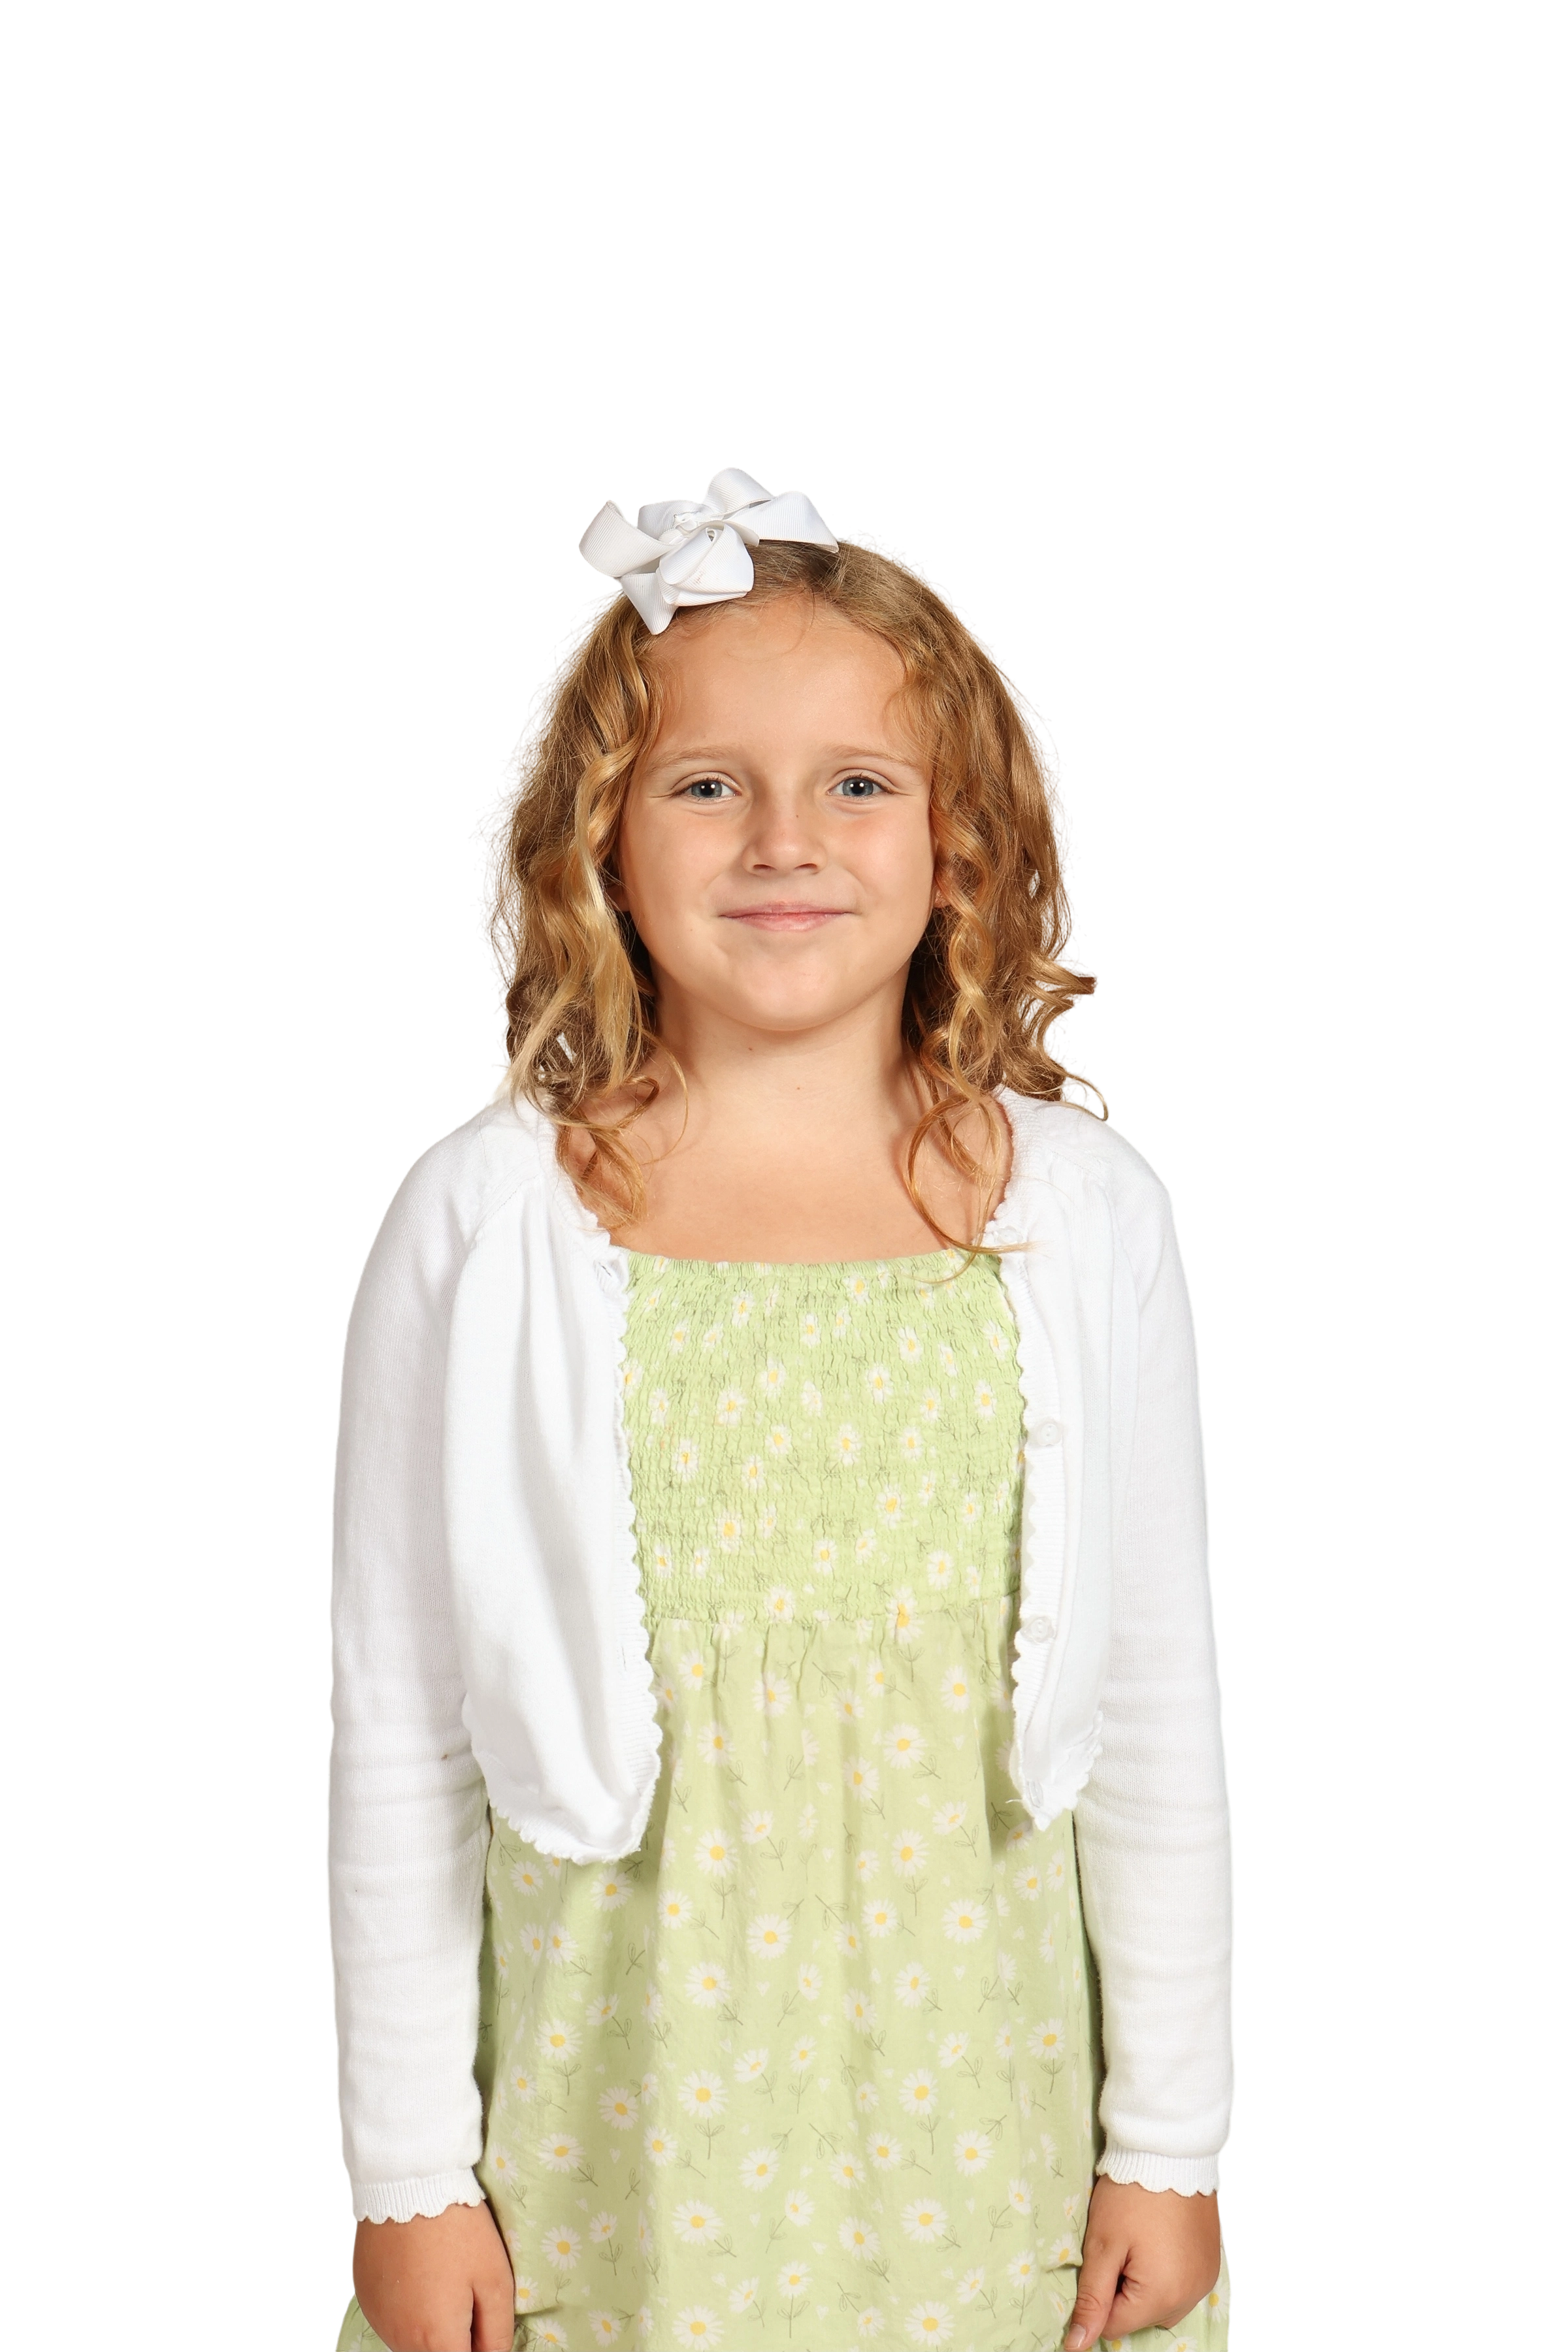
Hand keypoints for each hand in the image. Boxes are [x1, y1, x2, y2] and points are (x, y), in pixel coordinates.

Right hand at [351, 2199, 515, 2351]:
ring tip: (441, 2278)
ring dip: (430, 2326)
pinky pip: (392, 2320)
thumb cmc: (457, 2228)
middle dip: (455, 2337)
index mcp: (436, 2339)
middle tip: (466, 2293)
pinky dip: (408, 2309)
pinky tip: (419, 2275)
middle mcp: (401, 2339)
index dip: (478, 2347)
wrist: (410, 2184)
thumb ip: (497, 2332)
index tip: (483, 2324)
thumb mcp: (495, 2278)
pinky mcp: (366, 2300)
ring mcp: (379, 2321)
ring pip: (413, 2342)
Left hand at [1064, 2175, 1220, 2348]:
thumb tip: (1076, 2346)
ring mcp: (1205, 2280)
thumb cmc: (1129, 2196)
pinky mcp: (1211, 2264)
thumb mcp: (1102, 2246)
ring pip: (1162, 2304)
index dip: (1099, 2295)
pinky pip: (1182, 2287)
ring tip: (1137, 2242)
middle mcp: (1191, 2296)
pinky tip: (1156, 2241)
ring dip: (1145, 2286)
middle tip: (1118, 2247)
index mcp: (1162, 2296)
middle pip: (1141, 2317)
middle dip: (1122, 2291)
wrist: (1169, 2151)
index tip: (1100, 2260)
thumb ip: (1091, 2300)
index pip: (1115, 2325)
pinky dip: (1165, 2274)